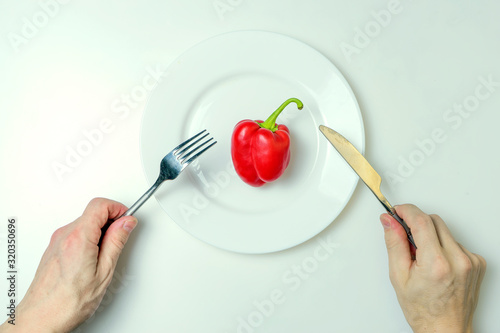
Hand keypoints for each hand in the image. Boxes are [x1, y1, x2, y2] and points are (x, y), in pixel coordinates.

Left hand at [0, 198, 137, 332]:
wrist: (42, 317)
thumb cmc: (69, 301)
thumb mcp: (104, 271)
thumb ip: (116, 242)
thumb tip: (126, 223)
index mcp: (79, 238)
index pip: (100, 205)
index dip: (118, 209)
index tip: (127, 220)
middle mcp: (64, 235)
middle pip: (93, 212)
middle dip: (111, 221)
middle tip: (120, 238)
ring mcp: (57, 240)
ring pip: (85, 222)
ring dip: (99, 231)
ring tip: (105, 254)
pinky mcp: (54, 247)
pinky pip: (75, 232)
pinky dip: (88, 238)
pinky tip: (93, 257)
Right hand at [380, 204, 485, 332]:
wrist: (445, 329)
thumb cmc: (422, 309)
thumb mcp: (398, 276)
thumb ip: (394, 243)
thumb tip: (390, 221)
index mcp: (436, 263)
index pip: (422, 221)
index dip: (406, 211)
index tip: (397, 210)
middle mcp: (458, 260)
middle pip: (434, 220)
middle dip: (417, 223)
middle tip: (405, 236)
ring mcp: (471, 261)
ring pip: (445, 231)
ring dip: (431, 236)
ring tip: (422, 258)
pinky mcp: (478, 262)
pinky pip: (456, 242)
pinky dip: (444, 247)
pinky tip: (437, 263)